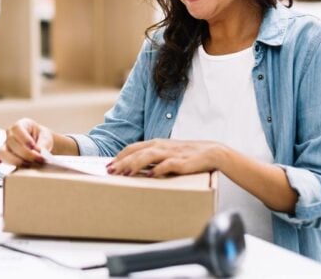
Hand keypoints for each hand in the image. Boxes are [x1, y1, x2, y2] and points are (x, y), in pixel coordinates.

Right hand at [0, 118, 54, 166]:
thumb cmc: (42, 138)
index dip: (24, 138)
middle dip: (25, 153)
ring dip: (15, 160)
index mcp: (21, 125)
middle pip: (11, 142)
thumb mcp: (46, 137)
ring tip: (29, 165)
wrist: (41, 144)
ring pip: (3, 152)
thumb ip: (44, 143)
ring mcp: (6, 145)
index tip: (33, 146)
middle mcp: (10, 134)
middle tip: (38, 159)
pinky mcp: (4, 156)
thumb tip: (40, 151)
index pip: (17, 128)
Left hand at [107, 139, 226, 176]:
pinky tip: (150, 176)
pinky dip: (158, 169)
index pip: (133, 148)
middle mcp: (161, 146)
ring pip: (148, 156)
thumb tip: (135, 168)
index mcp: (156, 143)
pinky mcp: (181, 161)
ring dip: (134, 164)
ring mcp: (171, 153)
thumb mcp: (167, 152)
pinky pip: (168, 165)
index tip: (108, 165)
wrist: (211, 152)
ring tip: (124, 174)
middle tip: (110, 171)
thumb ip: (153, 158)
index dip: (119, 156)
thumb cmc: (187, 154)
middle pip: (136, 152)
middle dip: (121, 162)